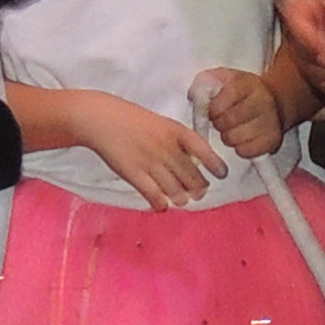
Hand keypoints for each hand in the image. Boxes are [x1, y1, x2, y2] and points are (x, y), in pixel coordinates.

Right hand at [73, 91, 220, 208]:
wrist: (103, 120)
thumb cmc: (134, 121)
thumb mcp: (162, 124)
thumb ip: (179, 142)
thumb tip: (196, 164)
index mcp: (176, 132)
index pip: (204, 150)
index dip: (216, 165)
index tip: (222, 175)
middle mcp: (168, 148)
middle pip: (193, 177)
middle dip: (198, 188)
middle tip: (197, 192)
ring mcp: (152, 163)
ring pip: (177, 191)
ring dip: (181, 198)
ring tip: (180, 198)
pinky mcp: (135, 175)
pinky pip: (155, 197)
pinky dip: (161, 204)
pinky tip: (161, 205)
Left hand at [197, 63, 286, 160]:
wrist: (272, 102)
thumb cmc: (240, 93)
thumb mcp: (222, 79)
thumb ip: (204, 82)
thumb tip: (193, 95)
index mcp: (247, 83)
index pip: (225, 98)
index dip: (213, 108)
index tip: (213, 109)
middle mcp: (263, 101)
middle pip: (229, 120)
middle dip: (218, 123)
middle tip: (221, 120)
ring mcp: (270, 121)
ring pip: (235, 138)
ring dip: (228, 136)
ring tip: (232, 128)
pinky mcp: (273, 140)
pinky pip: (246, 151)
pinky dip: (239, 148)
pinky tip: (242, 138)